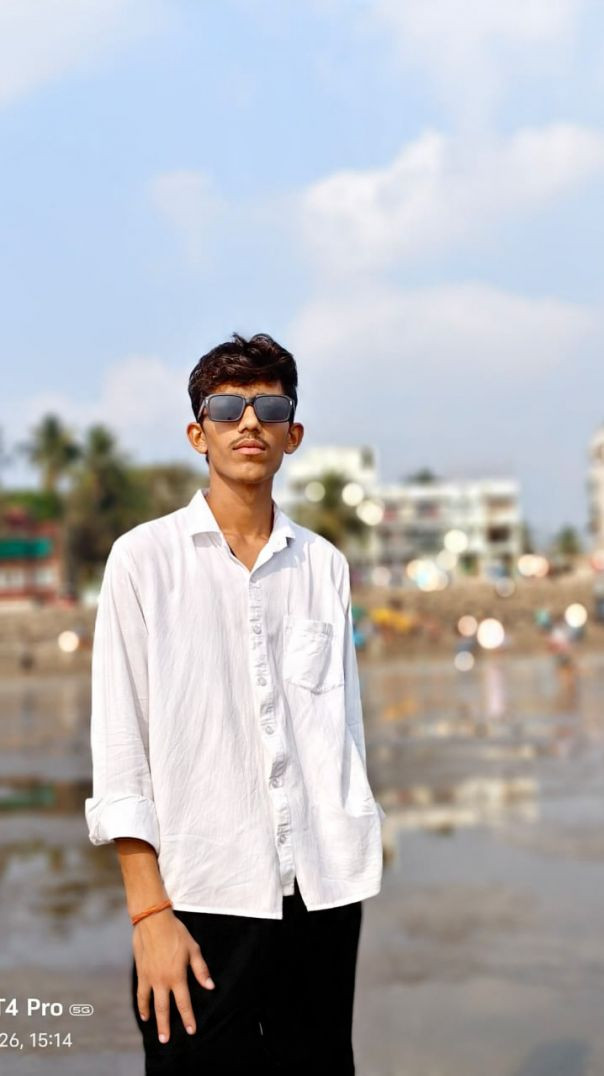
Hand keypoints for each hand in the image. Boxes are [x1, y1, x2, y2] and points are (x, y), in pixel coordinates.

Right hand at [133, 909, 214, 1043]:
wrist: (152, 921)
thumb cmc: (176, 932)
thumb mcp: (193, 949)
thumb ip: (200, 969)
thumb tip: (210, 986)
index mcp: (177, 975)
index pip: (184, 1002)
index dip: (188, 1018)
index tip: (191, 1030)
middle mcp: (163, 980)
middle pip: (164, 1008)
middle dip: (166, 1026)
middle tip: (166, 1040)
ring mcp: (150, 978)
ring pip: (150, 1004)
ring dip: (153, 1019)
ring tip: (155, 1031)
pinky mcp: (141, 973)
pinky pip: (140, 994)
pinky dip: (142, 1005)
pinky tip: (143, 1012)